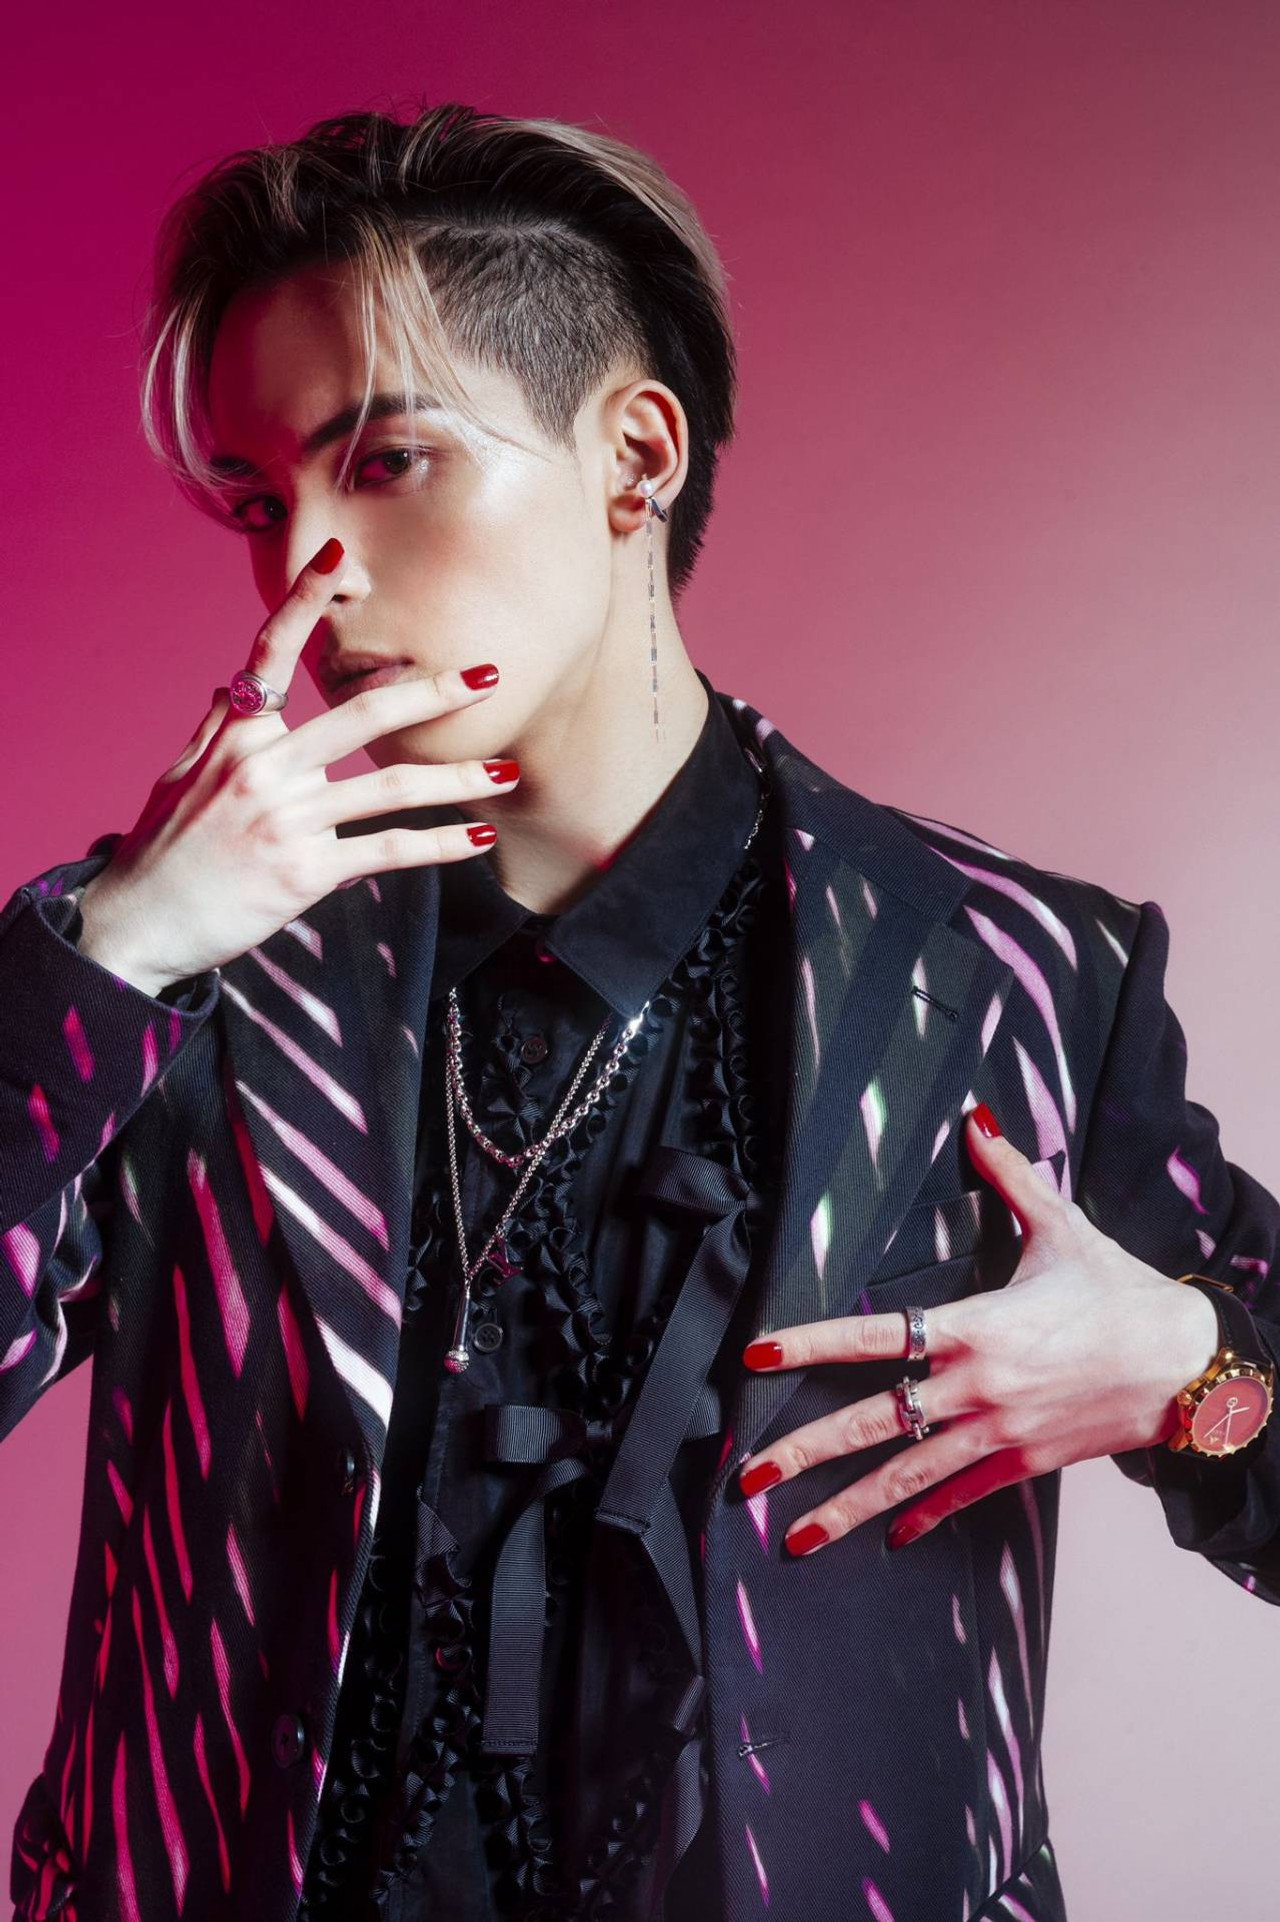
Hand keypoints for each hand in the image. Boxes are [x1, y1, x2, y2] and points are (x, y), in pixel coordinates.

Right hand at [76, 538, 516, 992]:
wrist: (138, 923)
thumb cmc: (163, 850)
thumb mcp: (180, 777)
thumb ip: (216, 729)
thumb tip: (233, 684)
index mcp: (236, 734)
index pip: (271, 650)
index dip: (306, 599)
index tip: (340, 555)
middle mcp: (263, 767)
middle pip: (363, 713)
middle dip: (434, 693)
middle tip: (489, 677)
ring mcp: (287, 819)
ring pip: (390, 787)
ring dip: (457, 778)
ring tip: (507, 772)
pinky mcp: (304, 871)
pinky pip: (387, 850)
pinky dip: (439, 844)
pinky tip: (476, 837)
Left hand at [736, 1104, 1222, 1555]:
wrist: (1188, 1365)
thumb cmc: (1121, 1292)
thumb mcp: (1062, 1227)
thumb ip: (1009, 1175)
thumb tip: (976, 1119)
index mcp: (974, 1324)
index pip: (872, 1335)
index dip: (810, 1345)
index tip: (756, 1357)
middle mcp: (975, 1386)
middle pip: (871, 1420)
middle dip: (803, 1450)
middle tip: (744, 1476)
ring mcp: (997, 1433)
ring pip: (906, 1475)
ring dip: (847, 1508)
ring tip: (796, 1538)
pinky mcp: (1025, 1464)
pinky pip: (962, 1495)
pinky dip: (924, 1517)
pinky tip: (889, 1538)